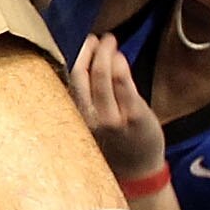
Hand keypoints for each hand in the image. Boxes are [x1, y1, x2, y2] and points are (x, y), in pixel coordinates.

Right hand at [69, 32, 165, 184]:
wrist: (138, 170)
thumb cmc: (116, 144)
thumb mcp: (93, 124)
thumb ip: (87, 99)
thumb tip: (86, 65)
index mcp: (79, 117)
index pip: (72, 81)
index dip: (77, 57)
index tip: (85, 43)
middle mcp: (91, 118)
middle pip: (83, 76)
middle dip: (89, 51)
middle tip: (96, 38)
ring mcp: (112, 117)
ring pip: (102, 77)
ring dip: (105, 54)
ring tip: (110, 41)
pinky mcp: (134, 116)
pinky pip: (124, 86)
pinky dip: (119, 68)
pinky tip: (120, 56)